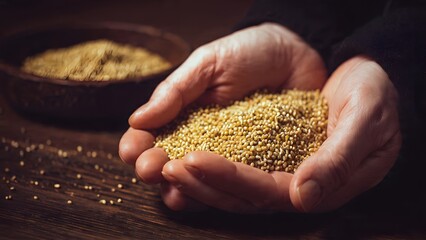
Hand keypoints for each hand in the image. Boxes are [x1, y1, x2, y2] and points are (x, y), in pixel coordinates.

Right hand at [119, 23, 326, 210]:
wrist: (296, 53)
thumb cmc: (247, 53)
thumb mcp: (207, 64)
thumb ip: (175, 91)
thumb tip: (137, 119)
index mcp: (181, 119)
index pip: (152, 139)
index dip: (138, 147)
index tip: (133, 149)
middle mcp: (202, 143)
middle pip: (171, 167)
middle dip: (156, 171)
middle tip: (150, 169)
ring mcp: (230, 158)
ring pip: (201, 183)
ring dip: (184, 189)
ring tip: (174, 189)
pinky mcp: (260, 166)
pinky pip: (240, 185)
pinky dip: (223, 191)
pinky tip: (212, 192)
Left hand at [144, 56, 400, 212]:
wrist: (372, 80)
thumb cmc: (374, 98)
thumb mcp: (364, 120)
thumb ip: (338, 159)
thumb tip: (303, 197)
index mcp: (320, 184)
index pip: (266, 190)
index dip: (228, 178)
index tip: (193, 159)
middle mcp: (296, 185)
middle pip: (242, 196)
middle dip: (202, 182)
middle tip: (165, 165)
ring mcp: (282, 172)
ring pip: (234, 187)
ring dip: (198, 178)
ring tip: (165, 163)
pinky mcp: (270, 156)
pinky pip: (236, 168)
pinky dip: (209, 166)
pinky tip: (183, 158)